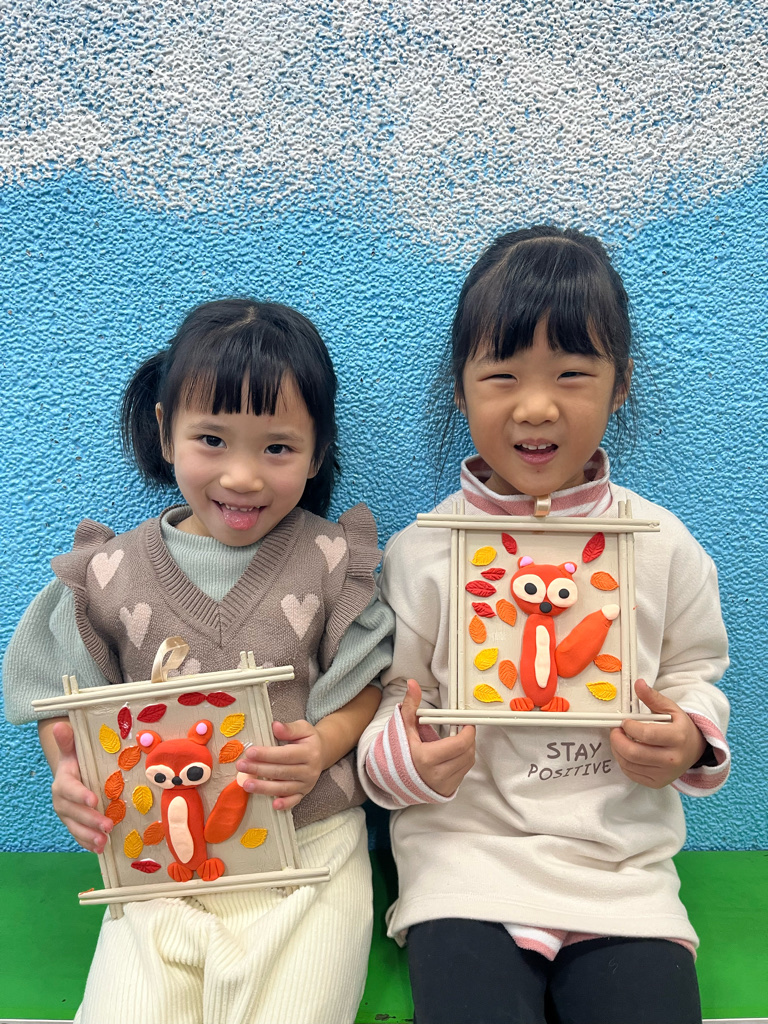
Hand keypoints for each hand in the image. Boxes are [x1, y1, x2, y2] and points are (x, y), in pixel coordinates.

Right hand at [50, 722, 112, 852]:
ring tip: (104, 842)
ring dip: (90, 836)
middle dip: (91, 820)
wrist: (70, 777)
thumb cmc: (77, 762)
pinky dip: (88, 843)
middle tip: (108, 825)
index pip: (70, 789)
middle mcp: (62, 802)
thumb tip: (59, 725)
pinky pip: (79, 836)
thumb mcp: (73, 751)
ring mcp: (67, 816)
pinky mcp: (74, 825)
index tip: (94, 800)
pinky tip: (100, 849)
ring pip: (76, 828)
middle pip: (75, 813)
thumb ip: (68, 741)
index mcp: (63, 783)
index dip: (81, 795)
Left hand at [236, 720, 324, 810]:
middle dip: (259, 769)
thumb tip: (275, 726)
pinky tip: (273, 805)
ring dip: (264, 788)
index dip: (267, 755)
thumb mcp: (303, 728)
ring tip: (246, 784)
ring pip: (284, 788)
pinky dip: (285, 804)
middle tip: (241, 766)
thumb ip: (289, 728)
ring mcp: (307, 784)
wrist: (323, 753)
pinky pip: (294, 800)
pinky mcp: (304, 793)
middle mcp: (309, 770)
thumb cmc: (308, 739)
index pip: (285, 755)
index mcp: (309, 752)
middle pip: (281, 772)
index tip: (250, 752)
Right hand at [400, 679, 475, 796]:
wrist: (391, 779)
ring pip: (467, 764)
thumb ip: (410, 705)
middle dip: (469, 739)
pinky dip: (463, 761)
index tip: (467, 722)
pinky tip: (453, 753)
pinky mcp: (446, 791)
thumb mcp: (403, 728)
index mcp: (426, 759)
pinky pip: (463, 773)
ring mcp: (443, 785)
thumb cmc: (398, 752)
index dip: (468, 732)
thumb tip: (413, 684)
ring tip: (458, 739)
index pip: (459, 745)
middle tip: (464, 728)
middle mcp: (437, 775)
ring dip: (467, 749)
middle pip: (467, 754)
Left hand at [610, 679, 706, 788]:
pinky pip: (631, 774)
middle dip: (617, 740)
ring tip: (620, 739)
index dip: (629, 727)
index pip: (646, 734)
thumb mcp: (671, 709)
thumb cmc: (680, 728)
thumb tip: (638, 683)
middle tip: (616, 731)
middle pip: (634, 753)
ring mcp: (665, 774)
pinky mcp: (657, 783)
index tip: (624, 721)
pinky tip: (626, 751)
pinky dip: (623, 761)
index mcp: (678, 738)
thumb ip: (653, 697)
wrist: (695, 750)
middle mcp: (672, 759)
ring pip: (629, 764)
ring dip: (617, 750)